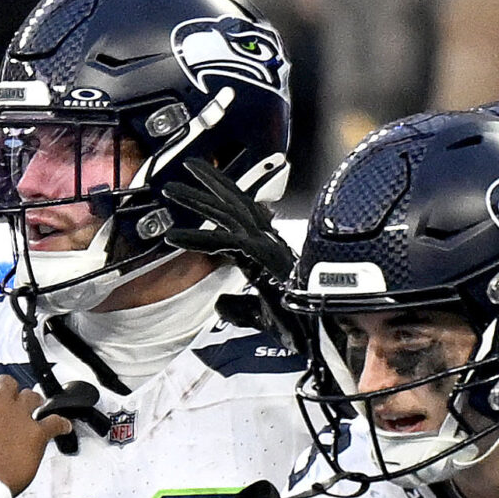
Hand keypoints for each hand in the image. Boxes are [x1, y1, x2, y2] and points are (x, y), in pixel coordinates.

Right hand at [0, 371, 70, 493]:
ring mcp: (20, 415)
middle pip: (7, 382)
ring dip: (30, 401)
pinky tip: (62, 425)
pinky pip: (55, 422)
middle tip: (4, 400)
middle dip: (5, 388)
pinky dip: (60, 423)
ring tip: (30, 408)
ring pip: (31, 396)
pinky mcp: (36, 434)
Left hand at [160, 156, 299, 311]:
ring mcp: (266, 246)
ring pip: (227, 213)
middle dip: (210, 185)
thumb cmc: (305, 324)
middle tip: (188, 169)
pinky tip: (173, 236)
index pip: (242, 219)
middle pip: (235, 205)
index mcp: (269, 252)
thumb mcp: (263, 316)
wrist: (327, 329)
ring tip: (171, 190)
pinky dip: (195, 238)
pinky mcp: (261, 256)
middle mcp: (269, 243)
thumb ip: (241, 309)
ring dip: (196, 199)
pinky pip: (222, 242)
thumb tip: (221, 304)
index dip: (221, 204)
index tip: (203, 194)